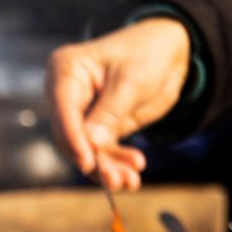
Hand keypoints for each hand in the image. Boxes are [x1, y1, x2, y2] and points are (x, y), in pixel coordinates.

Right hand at [47, 17, 190, 189]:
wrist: (167, 50)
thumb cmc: (147, 52)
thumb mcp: (133, 80)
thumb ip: (110, 112)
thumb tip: (91, 144)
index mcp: (66, 71)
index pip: (63, 110)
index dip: (74, 139)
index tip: (88, 162)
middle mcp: (66, 94)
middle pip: (70, 135)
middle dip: (94, 160)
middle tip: (116, 180)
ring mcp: (80, 112)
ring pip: (85, 148)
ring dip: (107, 167)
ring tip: (130, 181)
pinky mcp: (95, 127)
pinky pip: (100, 150)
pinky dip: (115, 163)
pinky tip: (132, 172)